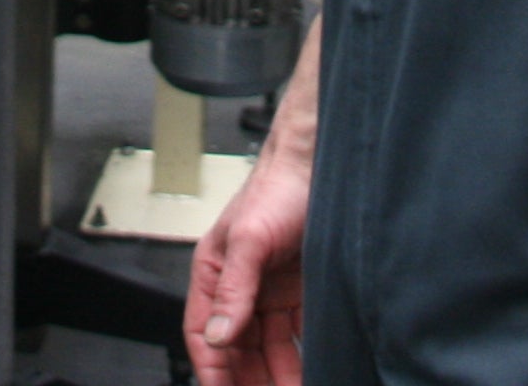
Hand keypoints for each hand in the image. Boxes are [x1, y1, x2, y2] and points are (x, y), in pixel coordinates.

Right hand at [186, 154, 309, 385]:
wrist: (324, 163)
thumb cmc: (279, 187)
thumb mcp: (249, 238)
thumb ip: (232, 289)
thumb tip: (218, 336)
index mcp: (214, 274)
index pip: (204, 336)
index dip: (213, 372)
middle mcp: (240, 286)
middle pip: (237, 350)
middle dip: (249, 381)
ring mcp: (270, 291)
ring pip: (268, 348)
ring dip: (277, 376)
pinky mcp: (299, 292)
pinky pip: (296, 335)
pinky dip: (300, 358)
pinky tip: (310, 373)